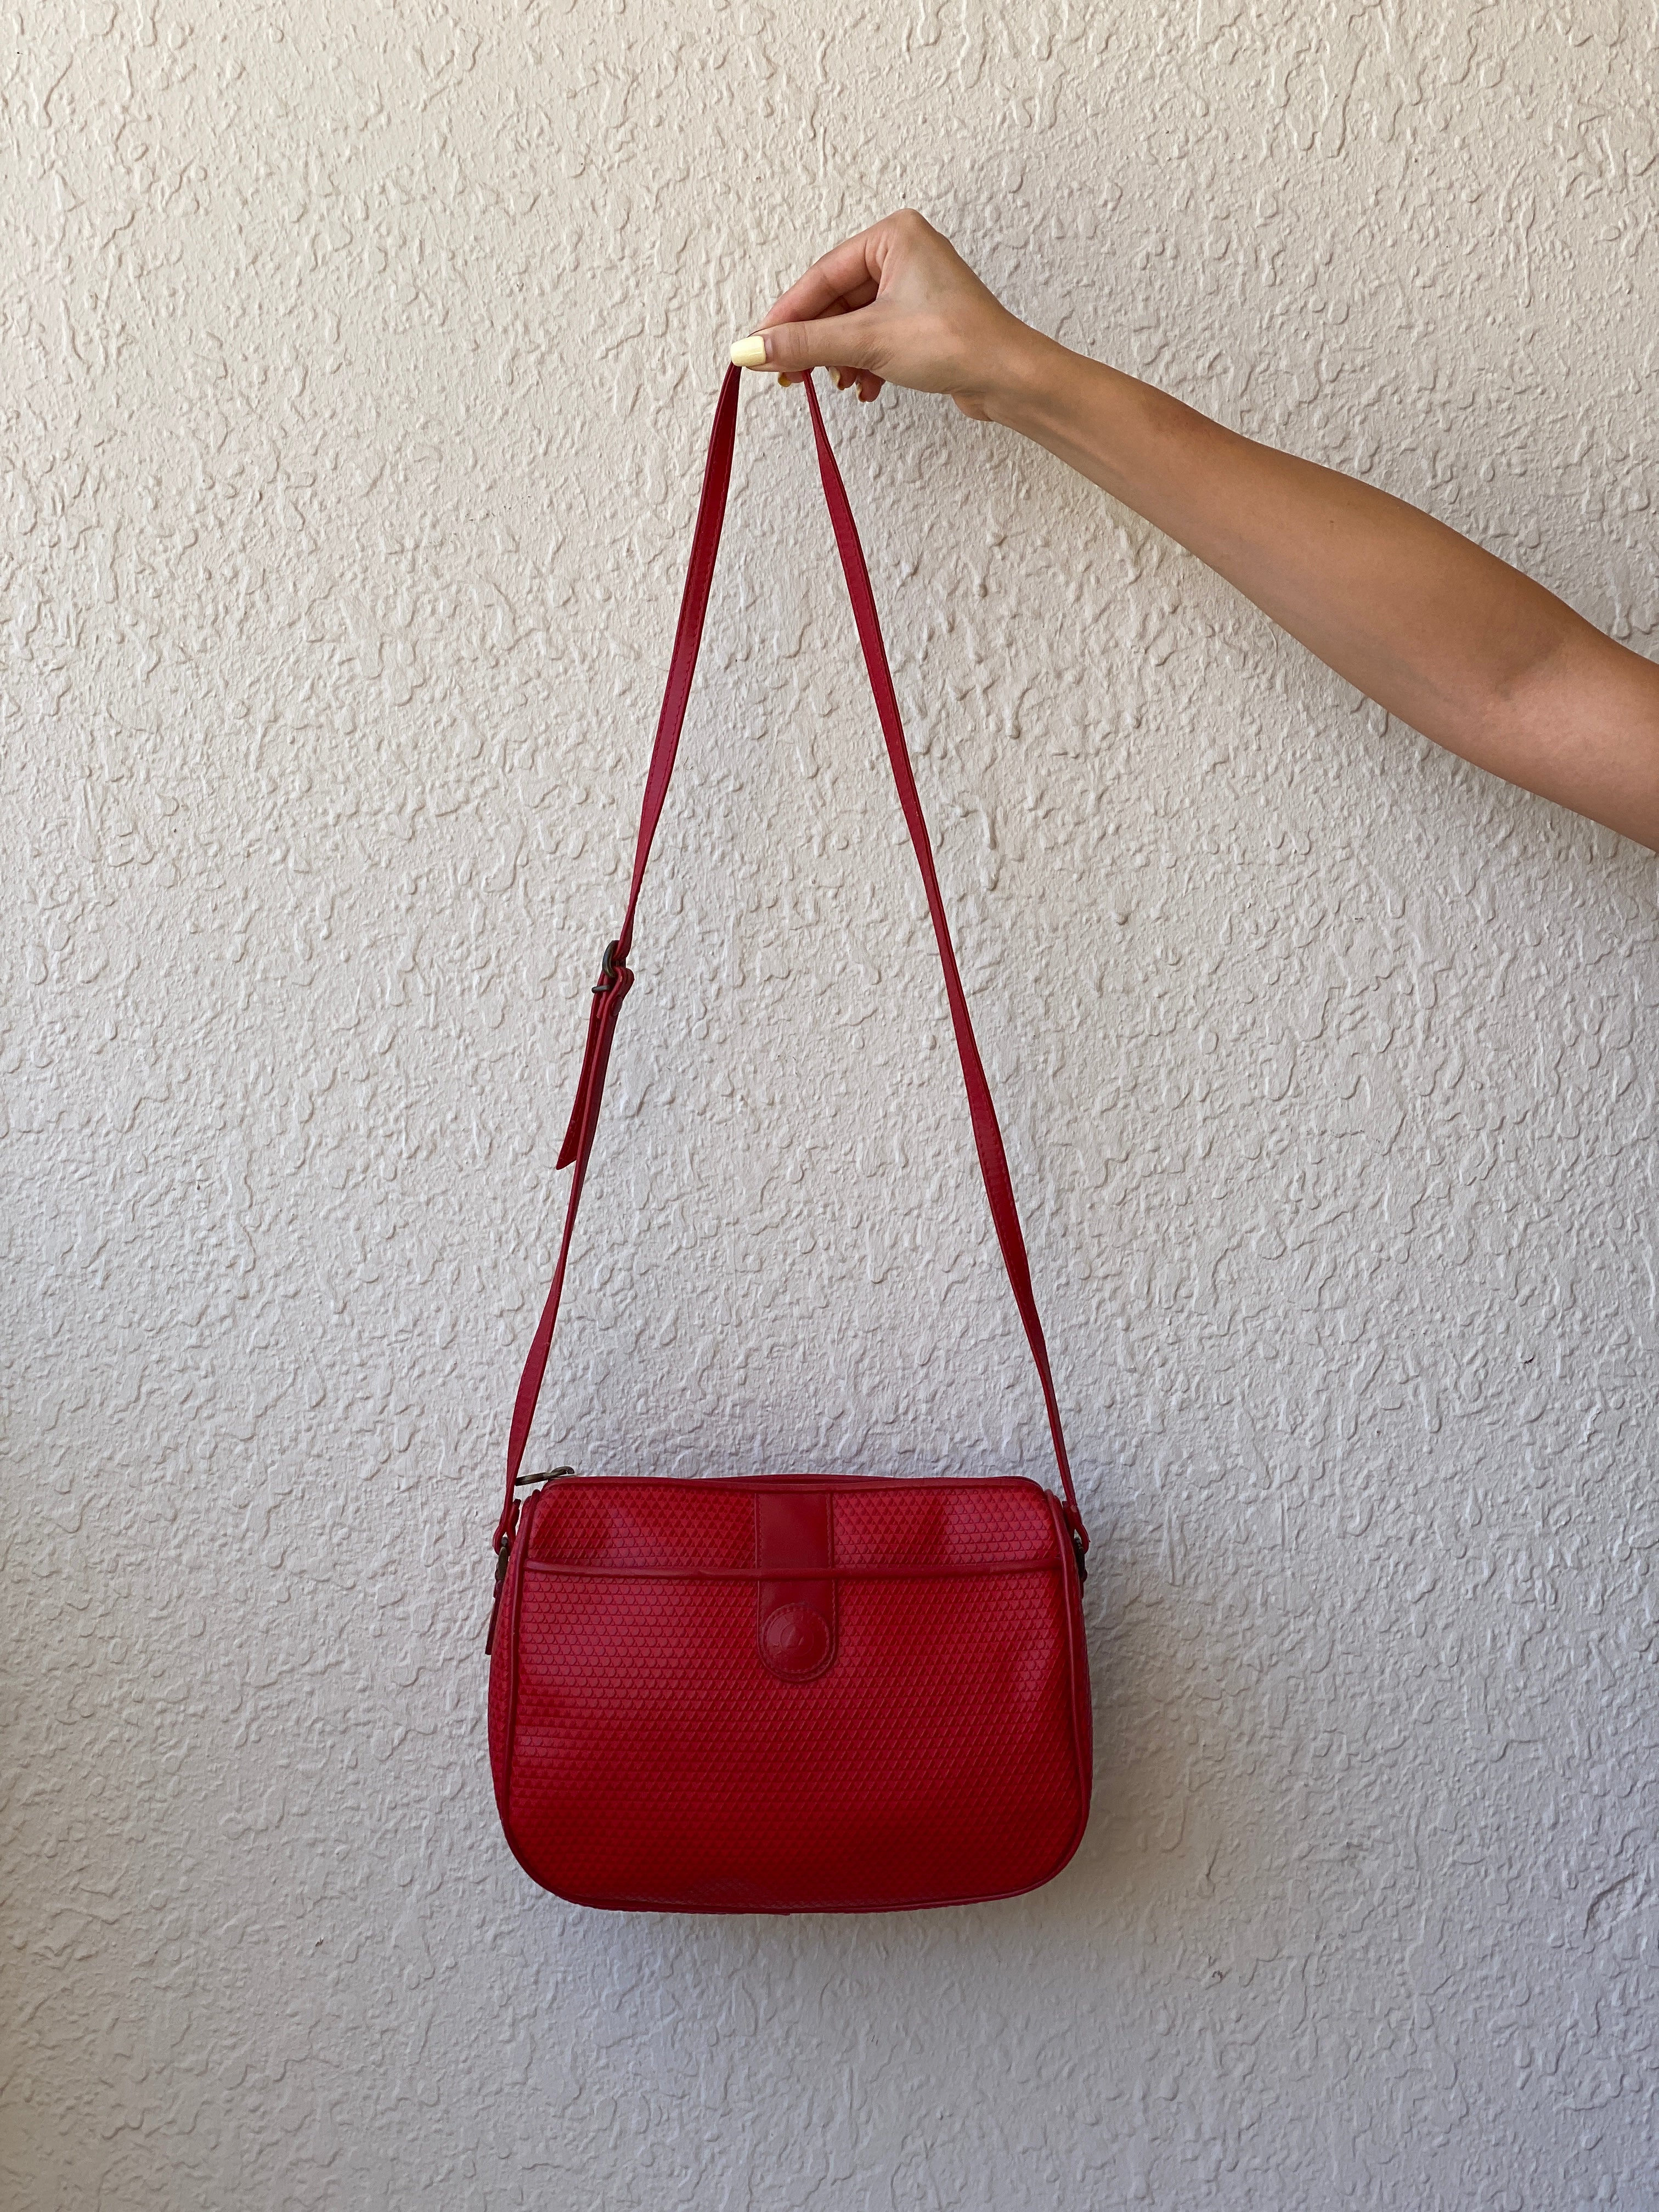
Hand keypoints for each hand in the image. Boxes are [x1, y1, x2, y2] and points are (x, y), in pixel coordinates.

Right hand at [731, 209, 1042, 419]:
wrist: (1008, 378)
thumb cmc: (957, 341)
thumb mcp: (867, 340)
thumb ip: (805, 344)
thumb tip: (751, 351)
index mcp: (893, 235)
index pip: (822, 276)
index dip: (786, 316)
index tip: (757, 347)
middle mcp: (904, 253)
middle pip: (836, 301)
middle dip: (815, 342)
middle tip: (787, 375)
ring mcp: (914, 288)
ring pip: (854, 323)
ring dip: (840, 358)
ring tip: (836, 384)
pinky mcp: (922, 321)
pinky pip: (875, 338)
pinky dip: (863, 364)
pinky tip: (864, 388)